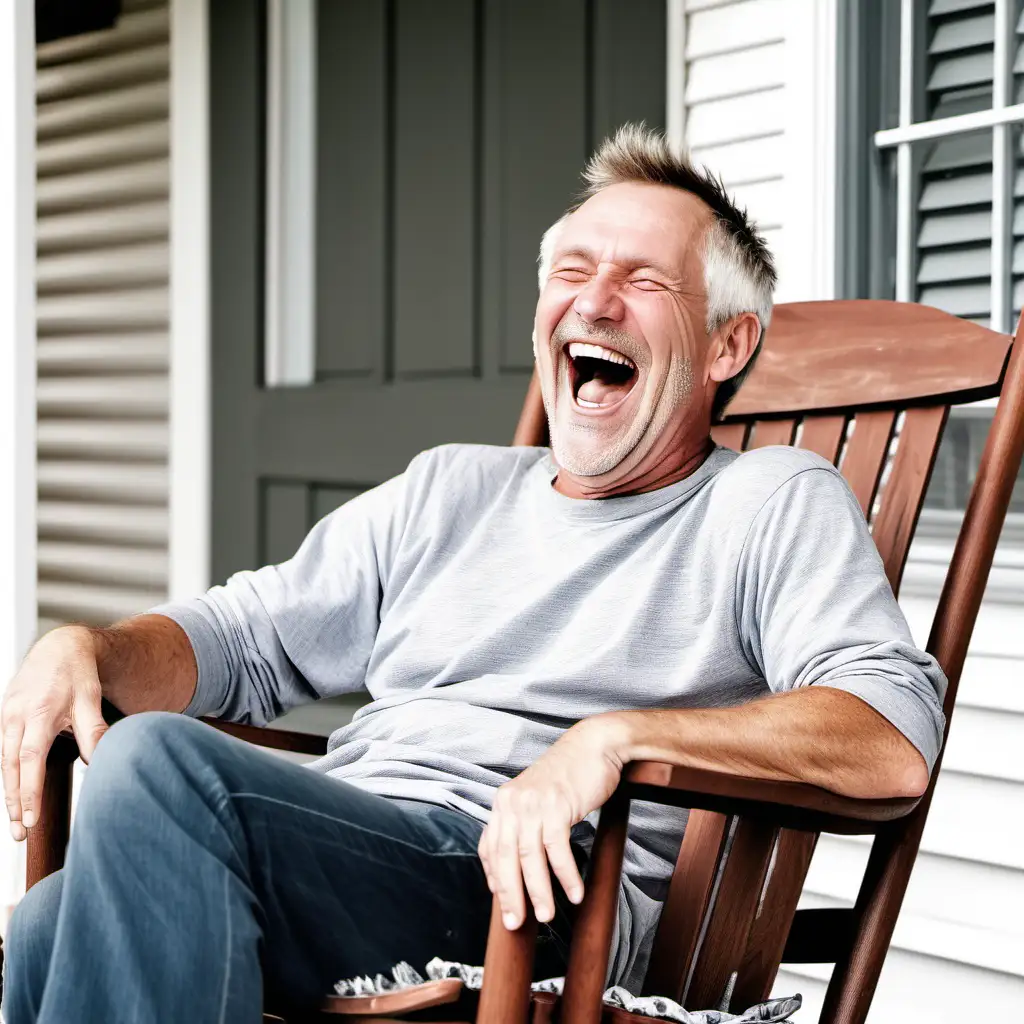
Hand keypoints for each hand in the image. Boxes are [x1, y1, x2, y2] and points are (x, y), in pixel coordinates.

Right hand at [2, 626, 107, 840]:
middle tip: (20, 835)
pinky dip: (7, 775)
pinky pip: (4, 752)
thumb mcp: (90, 699)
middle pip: (10, 769)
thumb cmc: (77, 673)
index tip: (31, 820)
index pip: (30, 761)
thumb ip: (93, 731)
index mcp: (38, 714)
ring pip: (3, 763)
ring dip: (9, 794)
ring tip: (17, 823)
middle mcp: (16, 718)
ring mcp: (7, 718)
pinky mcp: (6, 718)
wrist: (59, 646)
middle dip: (13, 804)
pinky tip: (14, 795)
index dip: (29, 792)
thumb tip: (99, 762)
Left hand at [477, 715, 627, 930]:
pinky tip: (574, 892)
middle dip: (510, 894)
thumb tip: (520, 863)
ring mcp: (533, 804)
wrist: (594, 745)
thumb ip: (525, 822)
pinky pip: (557, 849)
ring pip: (529, 857)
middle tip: (516, 922)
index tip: (503, 902)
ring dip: (538, 891)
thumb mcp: (538, 798)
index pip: (490, 847)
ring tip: (547, 915)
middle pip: (505, 857)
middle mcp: (512, 802)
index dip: (494, 878)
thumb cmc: (569, 775)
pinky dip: (565, 875)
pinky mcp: (556, 806)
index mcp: (504, 801)